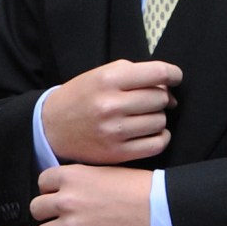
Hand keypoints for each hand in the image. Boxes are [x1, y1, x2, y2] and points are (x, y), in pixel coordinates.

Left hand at [30, 164, 151, 225]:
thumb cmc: (138, 187)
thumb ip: (81, 179)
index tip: (60, 195)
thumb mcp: (104, 170)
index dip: (50, 190)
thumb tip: (67, 189)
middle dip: (48, 213)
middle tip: (64, 217)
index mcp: (72, 176)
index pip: (42, 182)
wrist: (158, 208)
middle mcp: (66, 200)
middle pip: (36, 209)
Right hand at [42, 58, 181, 163]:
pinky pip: (157, 144)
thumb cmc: (83, 96)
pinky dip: (161, 137)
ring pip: (160, 121)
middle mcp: (112, 104)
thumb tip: (171, 92)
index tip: (174, 78)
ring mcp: (114, 130)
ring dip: (158, 117)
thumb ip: (137, 75)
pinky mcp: (117, 153)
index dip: (173, 74)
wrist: (52, 126)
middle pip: (161, 98)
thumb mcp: (103, 74)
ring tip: (143, 116)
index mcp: (109, 78)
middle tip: (150, 100)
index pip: (158, 73)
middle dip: (162, 97)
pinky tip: (151, 132)